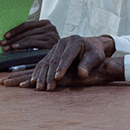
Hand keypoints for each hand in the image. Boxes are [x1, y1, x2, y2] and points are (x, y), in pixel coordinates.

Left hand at [0, 20, 58, 50]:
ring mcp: (50, 34)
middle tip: (2, 43)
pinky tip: (15, 48)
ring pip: (27, 37)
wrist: (66, 56)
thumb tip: (13, 38)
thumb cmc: (51, 49)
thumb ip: (32, 36)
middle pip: (26, 31)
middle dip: (12, 38)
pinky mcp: (49, 42)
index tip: (5, 36)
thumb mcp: (42, 39)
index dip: (14, 30)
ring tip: (6, 47)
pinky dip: (21, 45)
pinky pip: (31, 42)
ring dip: (14, 42)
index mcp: (46, 23)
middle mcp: (49, 27)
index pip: (26, 25)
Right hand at [0, 35, 120, 90]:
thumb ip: (89, 65)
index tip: (58, 78)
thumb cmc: (94, 52)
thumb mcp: (96, 57)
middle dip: (50, 75)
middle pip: (54, 60)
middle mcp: (63, 42)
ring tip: (40, 87)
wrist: (90, 45)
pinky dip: (38, 72)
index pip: (67, 56)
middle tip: (48, 88)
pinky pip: (42, 63)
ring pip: (46, 62)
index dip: (62, 67)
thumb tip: (82, 74)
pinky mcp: (51, 53)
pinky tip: (33, 81)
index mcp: (75, 41)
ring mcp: (55, 47)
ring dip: (42, 75)